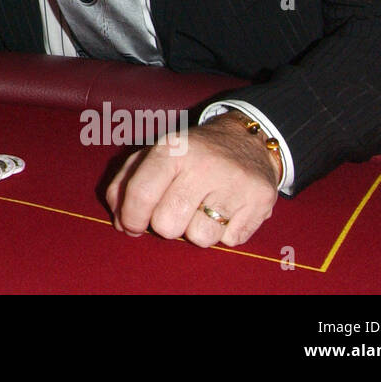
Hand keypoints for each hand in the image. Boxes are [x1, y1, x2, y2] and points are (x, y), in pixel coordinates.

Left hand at [104, 112, 279, 247]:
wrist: (248, 141)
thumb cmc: (192, 154)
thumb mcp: (156, 154)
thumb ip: (128, 182)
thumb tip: (120, 219)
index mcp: (172, 149)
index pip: (141, 193)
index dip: (131, 218)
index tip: (131, 226)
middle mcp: (203, 165)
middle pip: (167, 224)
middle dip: (164, 225)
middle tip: (174, 210)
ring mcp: (234, 184)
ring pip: (199, 238)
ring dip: (196, 230)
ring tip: (202, 208)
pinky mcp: (260, 201)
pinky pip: (229, 240)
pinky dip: (224, 232)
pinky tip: (226, 209)